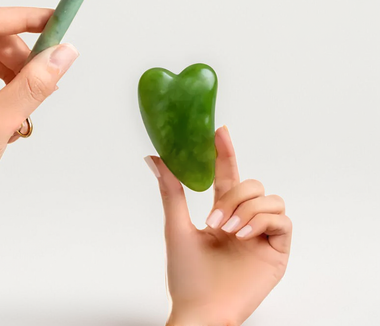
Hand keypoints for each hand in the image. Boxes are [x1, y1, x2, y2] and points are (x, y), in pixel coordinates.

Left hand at [145, 126, 291, 325]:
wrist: (200, 311)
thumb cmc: (186, 275)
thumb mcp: (176, 226)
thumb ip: (171, 190)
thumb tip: (154, 158)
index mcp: (222, 212)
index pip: (228, 175)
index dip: (225, 152)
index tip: (219, 131)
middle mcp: (244, 220)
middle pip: (251, 184)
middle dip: (233, 195)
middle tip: (214, 218)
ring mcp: (261, 234)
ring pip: (269, 197)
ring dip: (246, 209)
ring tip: (227, 230)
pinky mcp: (277, 250)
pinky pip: (282, 220)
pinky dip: (262, 221)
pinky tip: (243, 235)